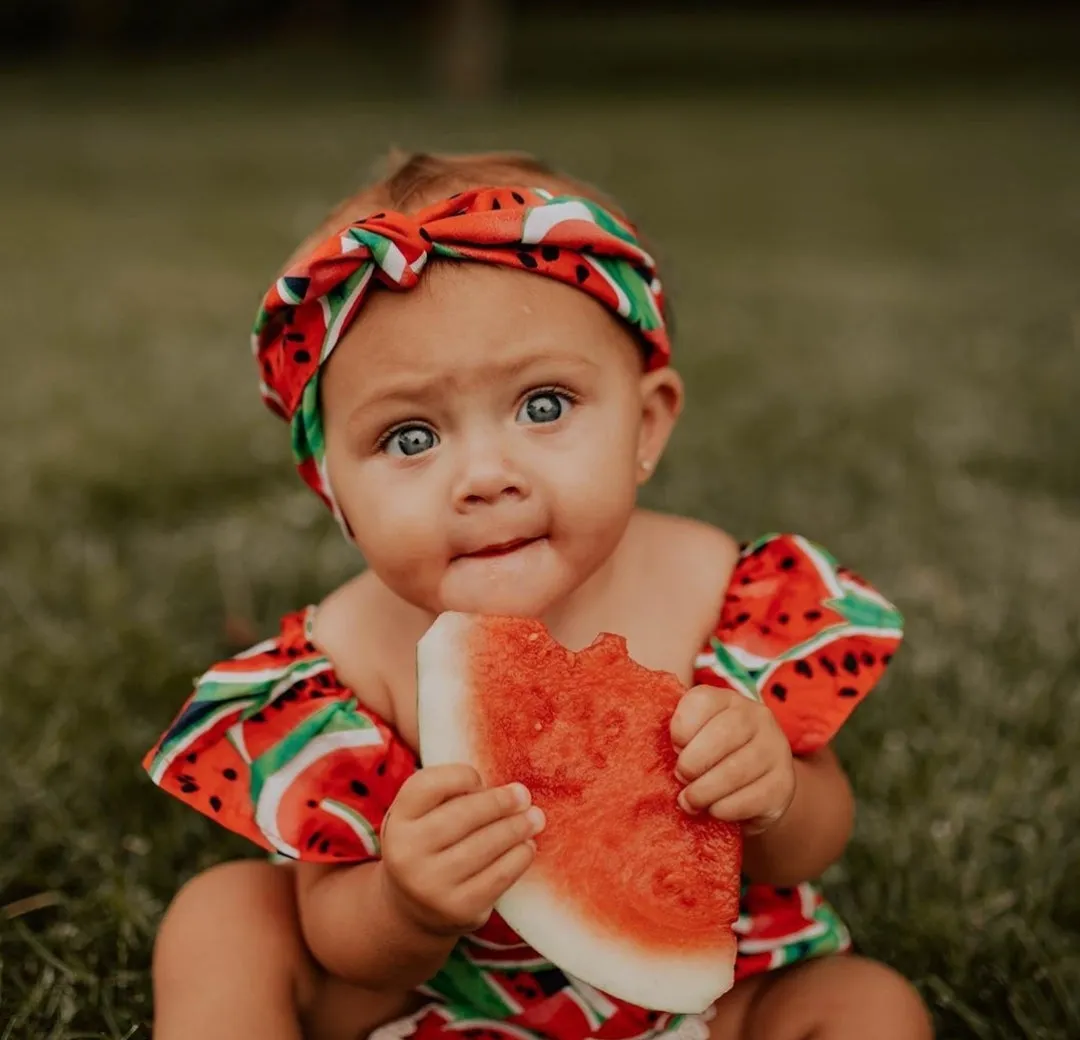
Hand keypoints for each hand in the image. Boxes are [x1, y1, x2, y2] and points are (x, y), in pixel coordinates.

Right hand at [380, 764, 544, 936]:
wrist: (413, 908)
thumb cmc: (429, 845)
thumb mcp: (423, 816)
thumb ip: (450, 795)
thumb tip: (508, 790)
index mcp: (398, 820)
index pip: (428, 784)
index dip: (461, 776)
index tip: (481, 779)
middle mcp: (407, 853)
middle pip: (463, 814)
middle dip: (500, 802)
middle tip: (523, 795)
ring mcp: (432, 885)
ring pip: (485, 845)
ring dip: (517, 827)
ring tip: (535, 818)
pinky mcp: (459, 909)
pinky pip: (499, 876)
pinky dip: (519, 857)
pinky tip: (527, 846)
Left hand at [670, 685, 795, 833]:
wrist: (756, 787)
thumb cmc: (712, 759)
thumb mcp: (695, 738)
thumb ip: (678, 735)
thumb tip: (655, 745)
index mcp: (727, 699)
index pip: (703, 700)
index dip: (682, 726)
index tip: (673, 746)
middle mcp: (758, 717)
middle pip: (725, 732)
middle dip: (694, 761)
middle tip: (680, 777)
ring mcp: (776, 749)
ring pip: (738, 769)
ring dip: (705, 790)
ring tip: (689, 800)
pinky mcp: (784, 784)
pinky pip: (752, 798)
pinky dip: (725, 808)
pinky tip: (714, 810)